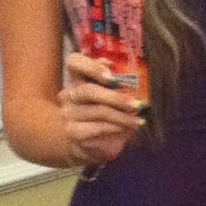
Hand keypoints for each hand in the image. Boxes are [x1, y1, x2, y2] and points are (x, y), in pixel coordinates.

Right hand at [60, 52, 142, 168]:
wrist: (89, 143)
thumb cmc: (104, 114)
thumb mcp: (111, 95)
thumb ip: (114, 81)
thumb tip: (121, 70)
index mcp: (78, 77)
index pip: (74, 62)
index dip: (91, 66)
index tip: (111, 74)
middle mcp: (69, 93)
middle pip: (88, 91)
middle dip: (115, 98)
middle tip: (137, 105)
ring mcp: (68, 113)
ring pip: (97, 111)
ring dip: (122, 117)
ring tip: (137, 121)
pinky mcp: (72, 132)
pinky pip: (97, 128)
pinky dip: (115, 128)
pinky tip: (126, 130)